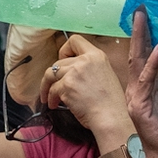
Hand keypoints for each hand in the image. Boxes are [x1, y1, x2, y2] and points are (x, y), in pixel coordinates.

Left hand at [42, 34, 133, 149]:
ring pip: (50, 74)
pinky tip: (54, 105)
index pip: (74, 40)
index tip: (64, 61)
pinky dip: (50, 98)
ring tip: (48, 97)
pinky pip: (52, 90)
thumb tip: (73, 72)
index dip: (65, 50)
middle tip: (54, 87)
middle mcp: (85, 60)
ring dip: (47, 86)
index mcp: (97, 55)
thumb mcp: (106, 75)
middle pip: (59, 61)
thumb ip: (90, 68)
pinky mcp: (66, 85)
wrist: (111, 117)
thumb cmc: (111, 103)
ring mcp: (74, 72)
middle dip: (54, 76)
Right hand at [125, 10, 157, 157]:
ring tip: (144, 19)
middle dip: (138, 29)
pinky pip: (146, 81)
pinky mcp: (139, 107)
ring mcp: (136, 96)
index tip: (147, 11)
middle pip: (137, 52)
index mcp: (146, 82)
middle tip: (140, 6)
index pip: (144, 53)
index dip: (145, 33)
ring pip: (137, 62)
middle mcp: (137, 86)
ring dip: (141, 40)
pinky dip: (152, 64)